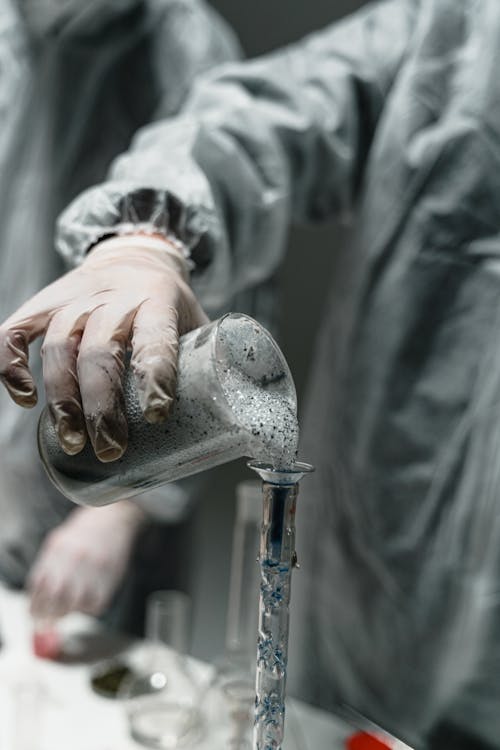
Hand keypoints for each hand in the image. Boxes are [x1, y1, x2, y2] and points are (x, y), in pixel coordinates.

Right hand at [0, 234, 207, 460]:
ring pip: (60, 346)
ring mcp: (73, 300)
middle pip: (102, 351)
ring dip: (63, 397)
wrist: (133, 256)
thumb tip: (236, 421)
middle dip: (103, 405)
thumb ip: (210, 360)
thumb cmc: (170, 304)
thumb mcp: (197, 319)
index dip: (156, 374)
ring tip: (72, 440)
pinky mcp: (43, 304)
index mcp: (159, 299)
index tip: (158, 414)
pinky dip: (10, 363)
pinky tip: (23, 399)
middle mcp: (113, 297)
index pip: (156, 337)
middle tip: (110, 448)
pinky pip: (14, 332)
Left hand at [28, 502, 145, 618]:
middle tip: (45, 623)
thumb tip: (34, 600)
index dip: (34, 604)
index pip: (39, 584)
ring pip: (75, 604)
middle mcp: (75, 557)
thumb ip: (46, 567)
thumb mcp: (58, 542)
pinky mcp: (110, 578)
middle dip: (47, 614)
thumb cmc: (82, 534)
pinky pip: (96, 605)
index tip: (33, 615)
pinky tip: (85, 602)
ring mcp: (94, 567)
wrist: (113, 519)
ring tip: (65, 611)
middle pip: (55, 595)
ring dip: (67, 613)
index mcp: (58, 548)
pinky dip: (88, 609)